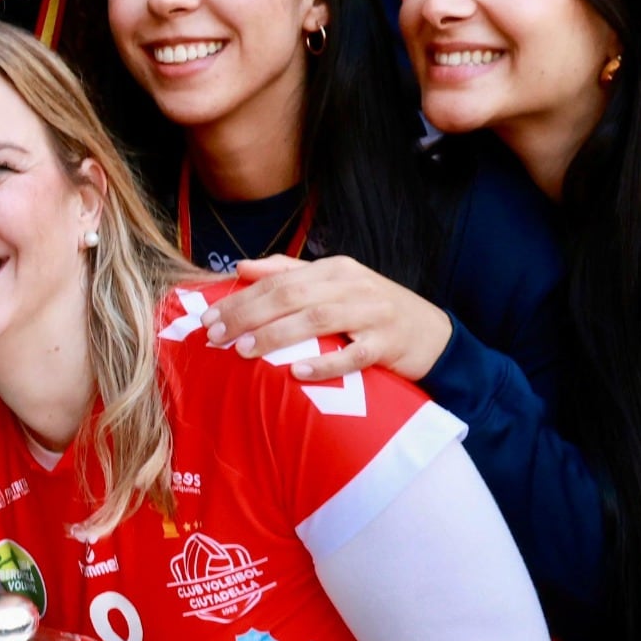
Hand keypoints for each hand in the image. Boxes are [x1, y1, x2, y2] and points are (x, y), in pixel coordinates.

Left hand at [201, 255, 452, 382]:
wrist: (431, 334)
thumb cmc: (371, 310)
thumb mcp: (334, 285)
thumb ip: (288, 273)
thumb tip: (240, 267)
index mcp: (334, 269)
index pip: (278, 280)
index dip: (240, 298)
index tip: (208, 317)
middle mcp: (352, 286)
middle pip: (291, 296)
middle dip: (248, 315)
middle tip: (216, 335)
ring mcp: (372, 314)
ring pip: (317, 320)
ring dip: (277, 335)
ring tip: (244, 351)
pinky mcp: (387, 344)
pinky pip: (353, 355)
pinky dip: (326, 364)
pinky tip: (299, 372)